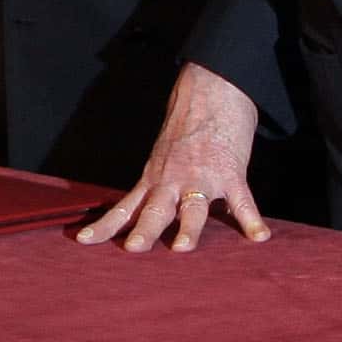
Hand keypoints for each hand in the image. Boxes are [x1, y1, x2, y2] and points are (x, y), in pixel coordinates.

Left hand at [77, 63, 272, 252]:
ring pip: (192, 207)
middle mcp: (173, 180)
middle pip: (155, 210)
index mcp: (153, 179)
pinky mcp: (230, 173)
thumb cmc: (186, 130)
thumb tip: (151, 217)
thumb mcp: (163, 159)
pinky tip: (258, 236)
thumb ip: (157, 188)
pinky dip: (251, 219)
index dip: (105, 225)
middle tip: (133, 249)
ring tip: (182, 248)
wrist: (210, 92)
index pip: (125, 207)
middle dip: (144, 230)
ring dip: (188, 228)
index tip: (82, 241)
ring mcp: (202, 177)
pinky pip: (242, 201)